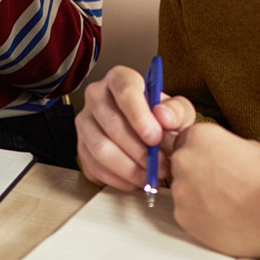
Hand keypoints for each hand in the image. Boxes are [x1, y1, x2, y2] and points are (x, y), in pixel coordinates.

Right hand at [75, 64, 195, 189]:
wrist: (150, 137)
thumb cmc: (161, 120)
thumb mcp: (178, 110)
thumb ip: (177, 110)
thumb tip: (163, 116)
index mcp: (119, 78)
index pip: (125, 91)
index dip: (140, 116)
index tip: (156, 138)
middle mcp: (96, 96)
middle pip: (112, 123)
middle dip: (139, 150)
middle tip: (160, 164)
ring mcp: (85, 122)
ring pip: (101, 148)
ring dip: (129, 168)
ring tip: (151, 175)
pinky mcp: (81, 147)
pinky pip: (95, 167)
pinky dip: (119, 179)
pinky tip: (136, 180)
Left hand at [169, 123, 259, 257]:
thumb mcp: (250, 146)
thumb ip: (224, 146)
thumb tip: (220, 152)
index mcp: (200, 135)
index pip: (187, 138)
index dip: (203, 151)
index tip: (212, 161)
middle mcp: (185, 159)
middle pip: (182, 163)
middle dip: (197, 172)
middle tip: (220, 183)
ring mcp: (181, 189)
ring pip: (183, 188)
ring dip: (197, 194)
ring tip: (224, 202)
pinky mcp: (183, 216)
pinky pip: (186, 211)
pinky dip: (199, 214)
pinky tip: (220, 215)